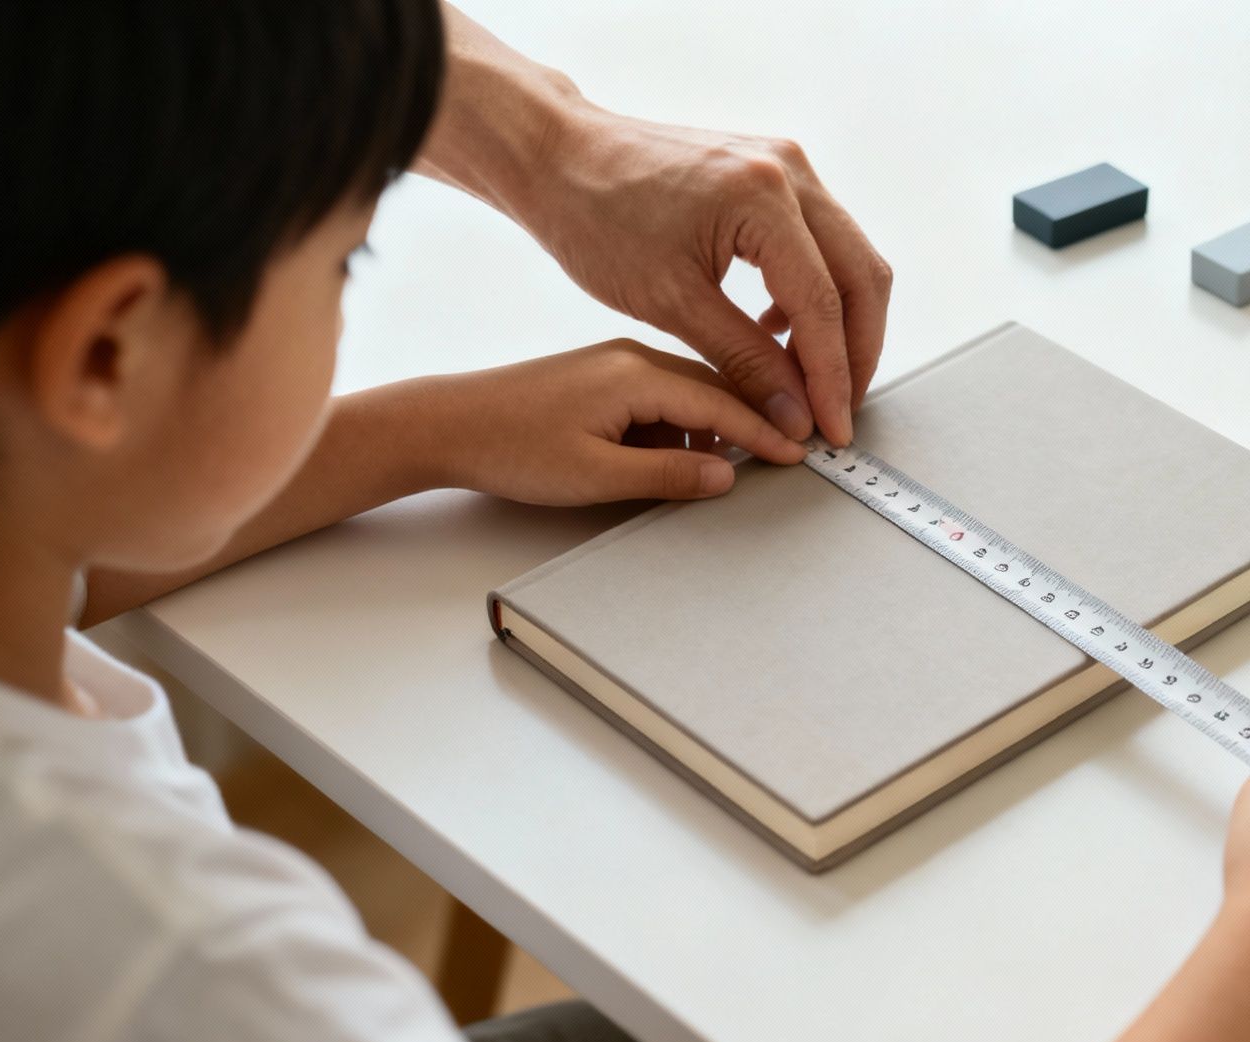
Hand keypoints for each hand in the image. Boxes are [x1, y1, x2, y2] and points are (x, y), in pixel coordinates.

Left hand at [401, 339, 806, 505]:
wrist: (446, 423)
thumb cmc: (510, 447)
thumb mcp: (593, 475)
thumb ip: (666, 475)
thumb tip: (727, 476)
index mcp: (637, 373)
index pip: (725, 399)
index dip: (768, 429)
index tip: (804, 450)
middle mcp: (636, 357)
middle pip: (720, 386)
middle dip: (759, 418)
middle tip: (794, 449)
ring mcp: (622, 361)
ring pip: (696, 392)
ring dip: (720, 426)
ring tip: (740, 464)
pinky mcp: (608, 375)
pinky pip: (669, 396)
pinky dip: (688, 424)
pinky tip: (684, 455)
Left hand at [510, 108, 891, 447]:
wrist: (558, 157)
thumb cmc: (594, 217)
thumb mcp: (671, 303)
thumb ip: (745, 361)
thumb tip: (795, 416)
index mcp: (762, 197)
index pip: (823, 303)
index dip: (833, 377)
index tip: (831, 430)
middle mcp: (788, 171)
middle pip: (862, 277)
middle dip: (855, 354)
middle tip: (836, 413)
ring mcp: (786, 166)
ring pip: (850, 259)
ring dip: (841, 325)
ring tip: (809, 383)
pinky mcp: (773, 173)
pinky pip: (821, 241)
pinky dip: (815, 292)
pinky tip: (777, 330)